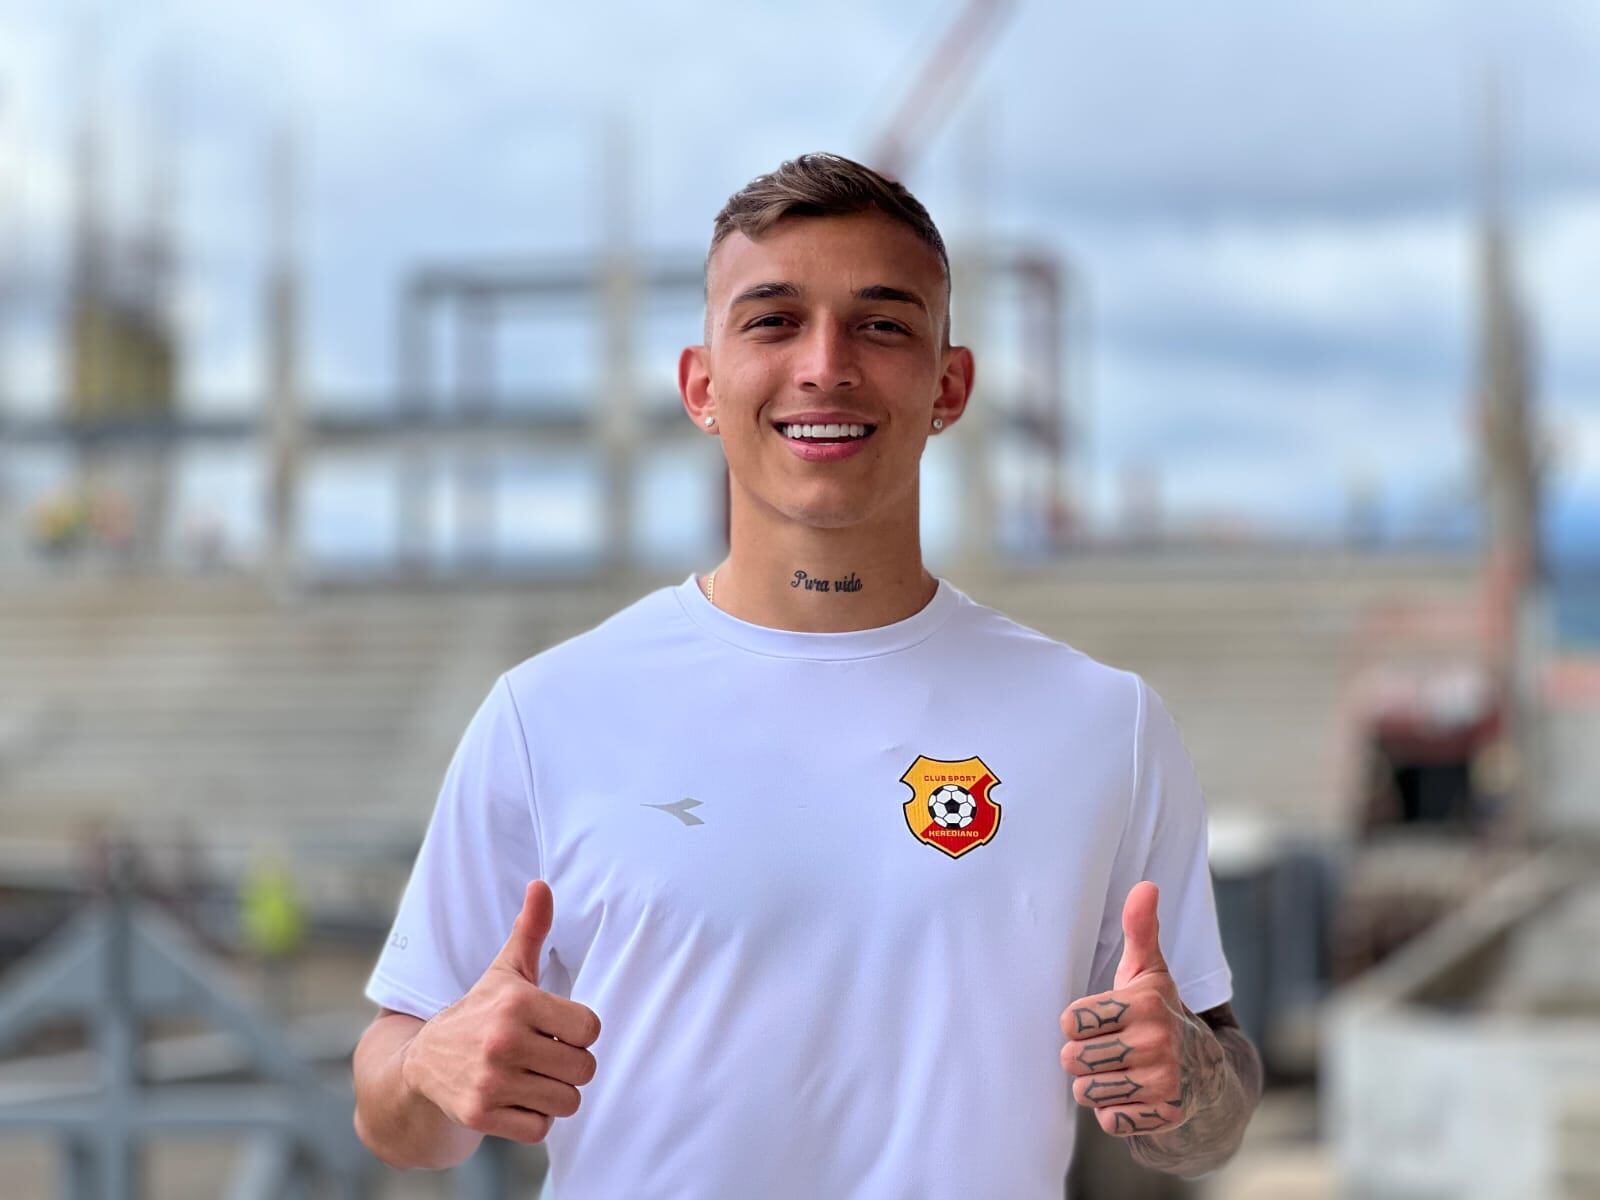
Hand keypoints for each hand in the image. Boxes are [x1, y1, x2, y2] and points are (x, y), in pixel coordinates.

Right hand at [400, 880, 601, 1143]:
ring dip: (554, 1094)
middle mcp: (502, 1041)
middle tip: (544, 1056)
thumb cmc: (479, 1013)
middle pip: (584, 1068)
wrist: (420, 1065)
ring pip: (567, 1102)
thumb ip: (530, 929)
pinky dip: (534, 1119)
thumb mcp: (505, 970)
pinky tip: (515, 1099)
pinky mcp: (481, 1115)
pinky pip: (541, 1128)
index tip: (556, 1028)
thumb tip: (542, 884)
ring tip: (530, 1077)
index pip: (591, 1028)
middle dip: (570, 1065)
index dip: (579, 1031)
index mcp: (516, 1002)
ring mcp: (490, 1081)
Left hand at [1059, 881, 1225, 1137]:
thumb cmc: (1160, 1014)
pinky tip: (1136, 1096)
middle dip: (1084, 1056)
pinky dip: (1116, 1112)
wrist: (1206, 1073)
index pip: (1069, 1020)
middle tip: (1111, 1049)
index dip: (1079, 1022)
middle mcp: (1156, 1043)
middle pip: (1072, 1059)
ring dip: (1097, 1085)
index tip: (1104, 1019)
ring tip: (1123, 1071)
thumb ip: (1140, 930)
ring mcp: (1162, 1084)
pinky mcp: (1163, 1117)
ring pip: (1085, 1092)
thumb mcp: (1149, 972)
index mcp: (1144, 1004)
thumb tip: (1146, 885)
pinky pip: (1108, 1120)